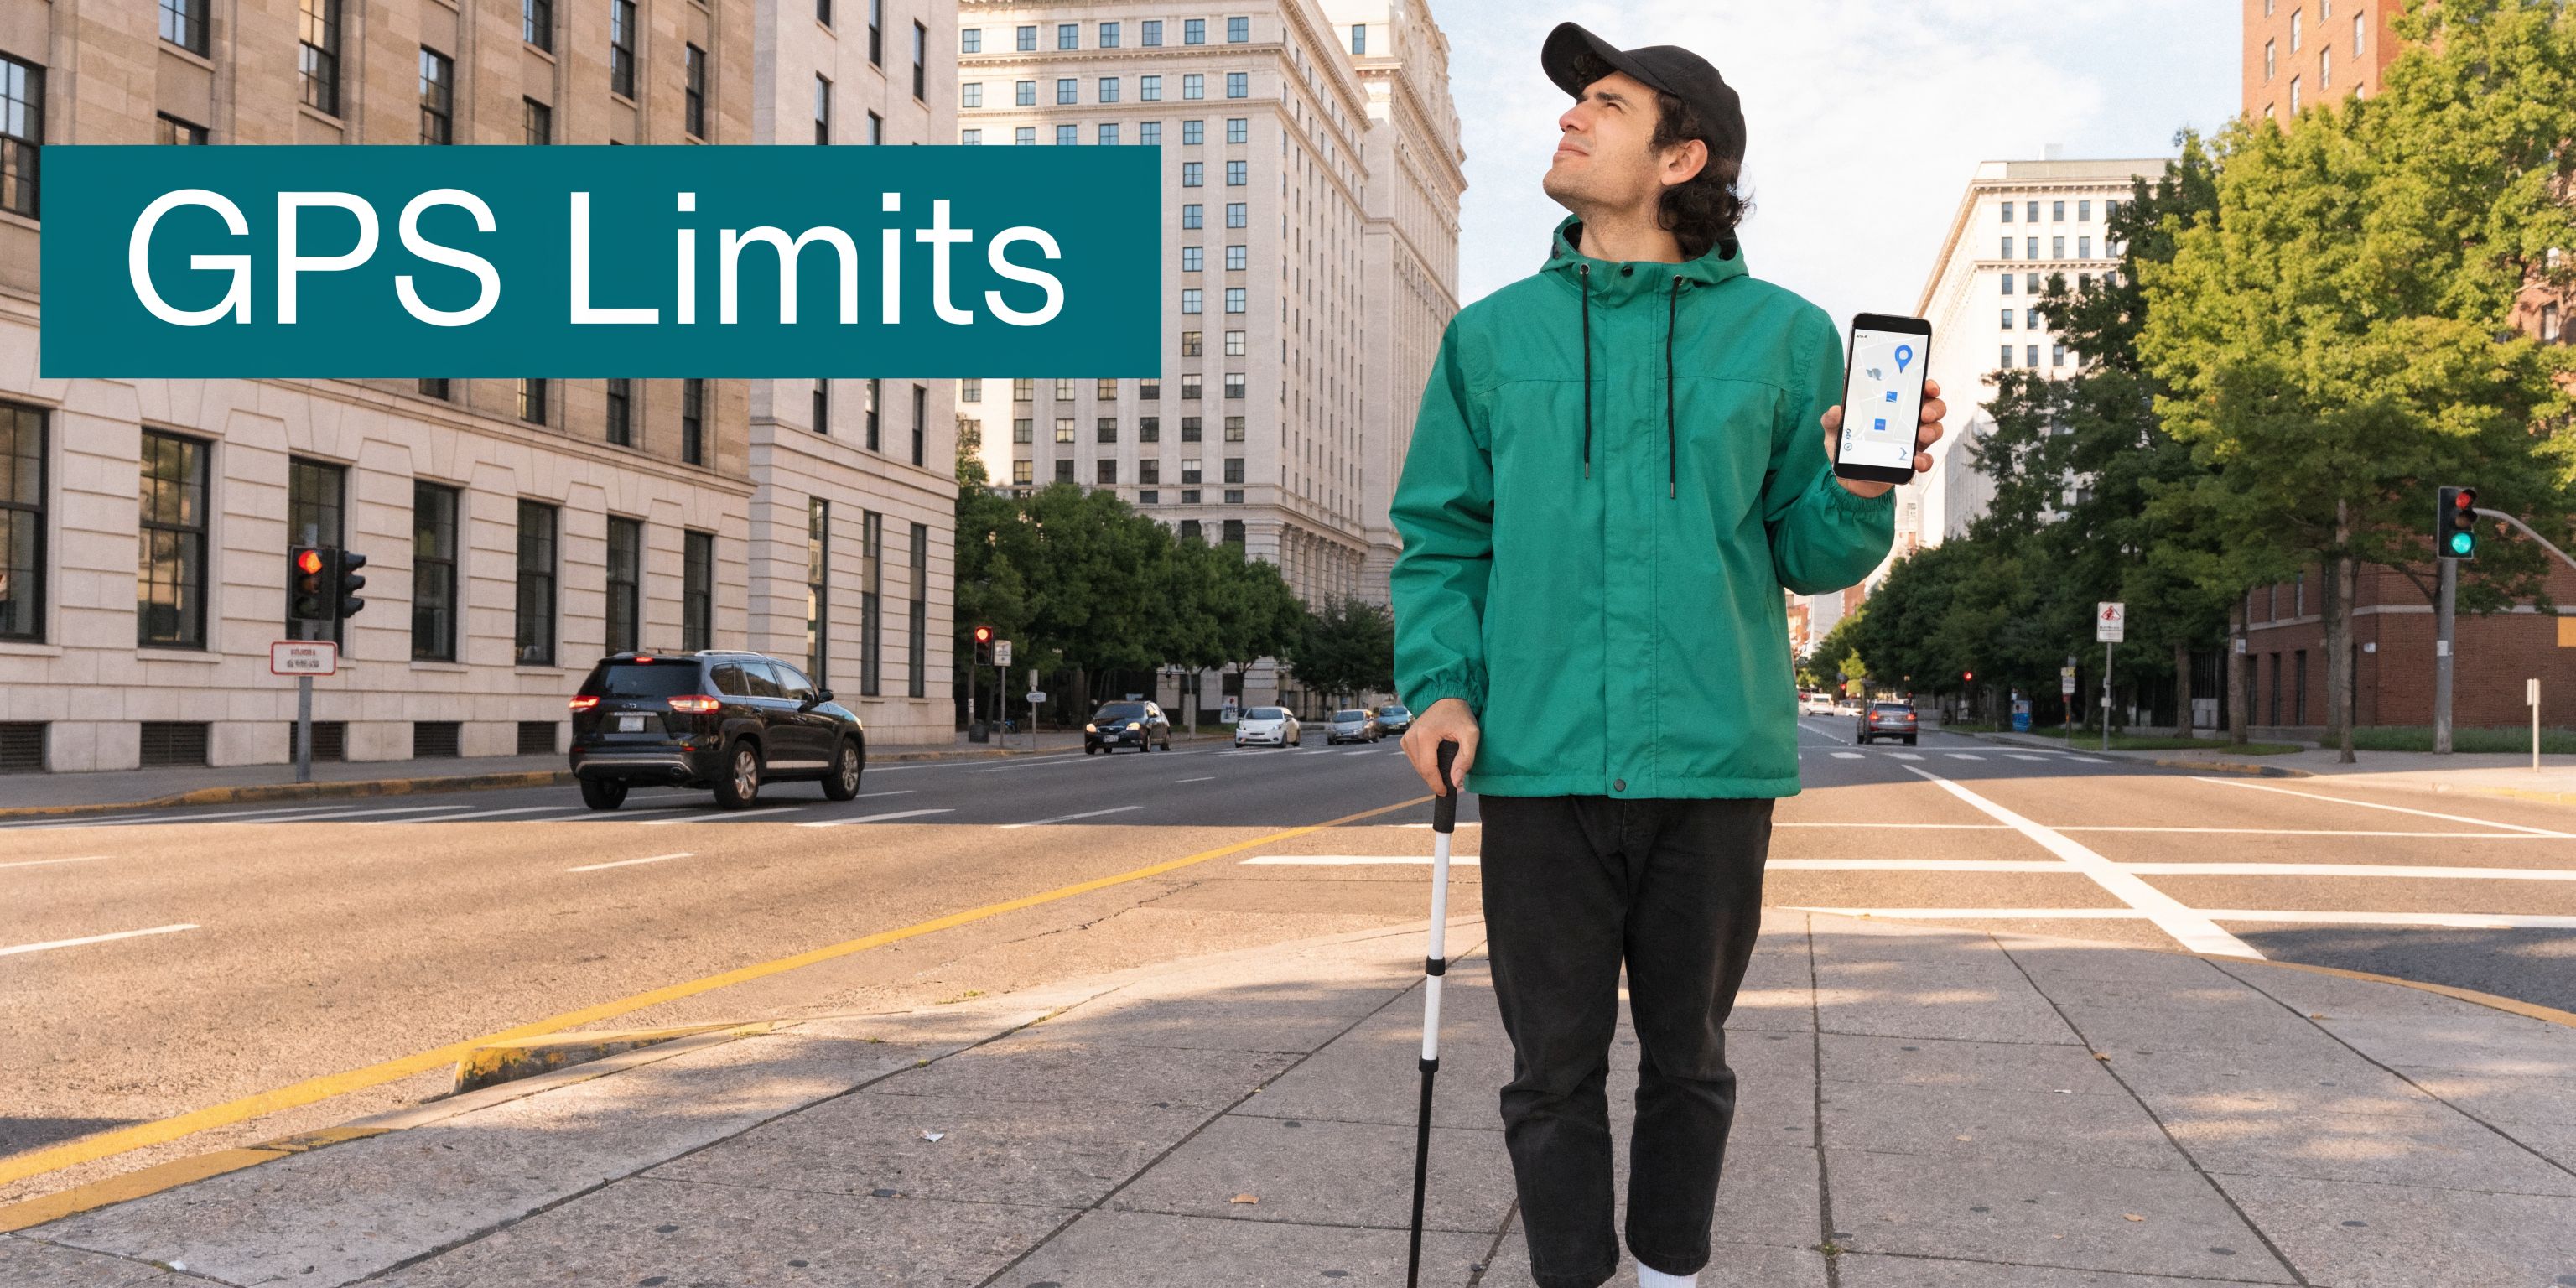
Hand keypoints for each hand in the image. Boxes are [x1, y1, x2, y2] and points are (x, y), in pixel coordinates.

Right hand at [1401, 697, 1478, 795]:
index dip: (1436, 784)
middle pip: (1421, 769)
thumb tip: (1455, 781)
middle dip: (1435, 780)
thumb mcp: (1471, 735)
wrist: (1447, 698)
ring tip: (1445, 771)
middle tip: (1450, 783)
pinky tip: (1436, 762)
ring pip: (1417, 766)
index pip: (1427, 769)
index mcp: (1425, 736)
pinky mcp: (1406, 739)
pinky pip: (1414, 759)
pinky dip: (1425, 765)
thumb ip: (1466, 759)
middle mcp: (1411, 737)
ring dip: (1430, 773)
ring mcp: (1406, 738)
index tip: (1446, 792)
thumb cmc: (1460, 715)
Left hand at [1822, 376, 1946, 497]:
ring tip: (1921, 434)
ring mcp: (1911, 442)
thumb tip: (1836, 410)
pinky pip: (1925, 459)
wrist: (1848, 480)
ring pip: (1933, 430)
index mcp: (1891, 408)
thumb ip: (1831, 420)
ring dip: (1931, 430)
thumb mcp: (1835, 432)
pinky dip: (1924, 460)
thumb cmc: (1846, 449)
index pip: (1914, 391)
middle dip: (1933, 408)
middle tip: (1924, 413)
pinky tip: (1917, 460)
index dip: (1926, 386)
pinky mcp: (1910, 462)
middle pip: (1932, 408)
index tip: (1928, 387)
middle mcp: (1906, 422)